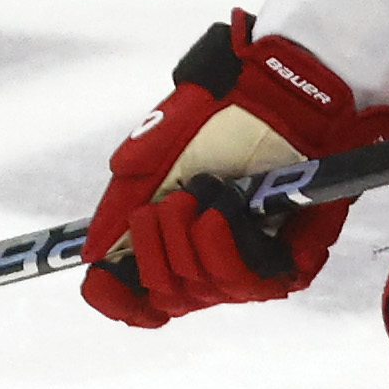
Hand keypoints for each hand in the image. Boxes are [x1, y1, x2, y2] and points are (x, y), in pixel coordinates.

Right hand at [78, 15, 388, 327]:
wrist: (277, 88)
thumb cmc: (218, 114)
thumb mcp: (152, 154)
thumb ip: (120, 206)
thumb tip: (94, 255)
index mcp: (174, 242)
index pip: (140, 300)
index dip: (117, 298)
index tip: (105, 279)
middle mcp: (212, 262)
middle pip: (167, 296)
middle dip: (155, 246)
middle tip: (169, 200)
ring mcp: (252, 265)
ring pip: (204, 289)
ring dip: (191, 235)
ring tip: (207, 189)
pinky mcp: (294, 261)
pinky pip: (250, 281)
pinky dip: (228, 242)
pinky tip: (227, 207)